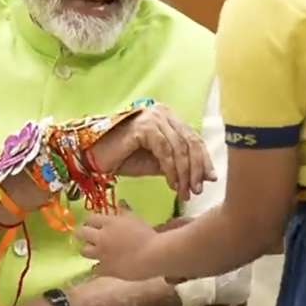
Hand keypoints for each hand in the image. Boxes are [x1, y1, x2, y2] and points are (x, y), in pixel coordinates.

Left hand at [76, 212, 163, 280]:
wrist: (153, 255)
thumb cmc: (147, 234)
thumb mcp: (136, 219)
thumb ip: (125, 211)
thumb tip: (120, 201)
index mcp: (109, 222)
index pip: (90, 219)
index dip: (90, 222)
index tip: (93, 224)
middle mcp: (101, 237)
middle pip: (82, 233)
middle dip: (83, 234)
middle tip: (89, 237)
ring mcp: (102, 253)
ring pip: (84, 251)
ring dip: (88, 250)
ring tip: (94, 251)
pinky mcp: (106, 269)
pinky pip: (94, 269)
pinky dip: (97, 268)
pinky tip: (102, 267)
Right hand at [89, 105, 214, 201]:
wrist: (94, 156)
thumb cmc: (124, 158)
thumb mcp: (157, 162)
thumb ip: (179, 164)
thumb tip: (208, 177)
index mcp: (168, 117)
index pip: (193, 137)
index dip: (204, 160)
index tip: (210, 180)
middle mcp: (163, 113)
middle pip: (190, 141)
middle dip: (197, 169)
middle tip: (197, 190)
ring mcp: (153, 117)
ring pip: (179, 148)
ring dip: (185, 173)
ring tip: (184, 192)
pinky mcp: (144, 127)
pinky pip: (165, 151)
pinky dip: (171, 170)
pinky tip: (172, 184)